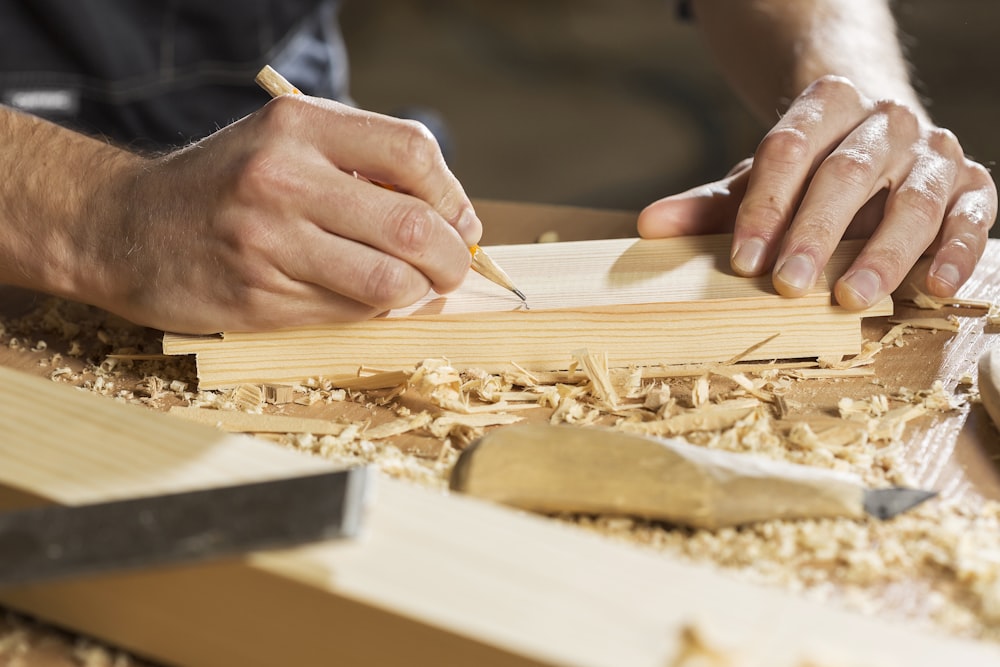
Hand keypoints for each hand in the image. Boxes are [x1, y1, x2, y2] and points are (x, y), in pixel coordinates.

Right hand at [98, 94, 480, 332]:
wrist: (123, 227)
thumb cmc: (223, 186)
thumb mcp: (283, 143)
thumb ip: (360, 165)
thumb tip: (452, 217)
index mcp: (297, 125)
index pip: (412, 152)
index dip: (453, 196)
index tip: (460, 222)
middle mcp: (282, 178)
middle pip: (412, 225)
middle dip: (451, 258)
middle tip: (452, 267)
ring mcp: (267, 242)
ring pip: (388, 281)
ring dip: (418, 293)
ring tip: (414, 287)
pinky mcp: (258, 298)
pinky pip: (349, 313)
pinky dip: (374, 311)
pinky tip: (365, 298)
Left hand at [637, 76, 996, 308]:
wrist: (877, 134)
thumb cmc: (810, 170)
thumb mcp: (760, 180)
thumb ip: (712, 204)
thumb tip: (651, 225)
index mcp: (826, 104)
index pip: (788, 150)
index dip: (764, 207)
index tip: (742, 260)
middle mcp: (884, 121)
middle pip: (846, 174)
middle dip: (814, 234)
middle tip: (787, 286)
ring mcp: (933, 152)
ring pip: (912, 200)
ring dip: (882, 253)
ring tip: (851, 298)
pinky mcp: (972, 186)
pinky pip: (974, 218)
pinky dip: (959, 253)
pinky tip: (933, 287)